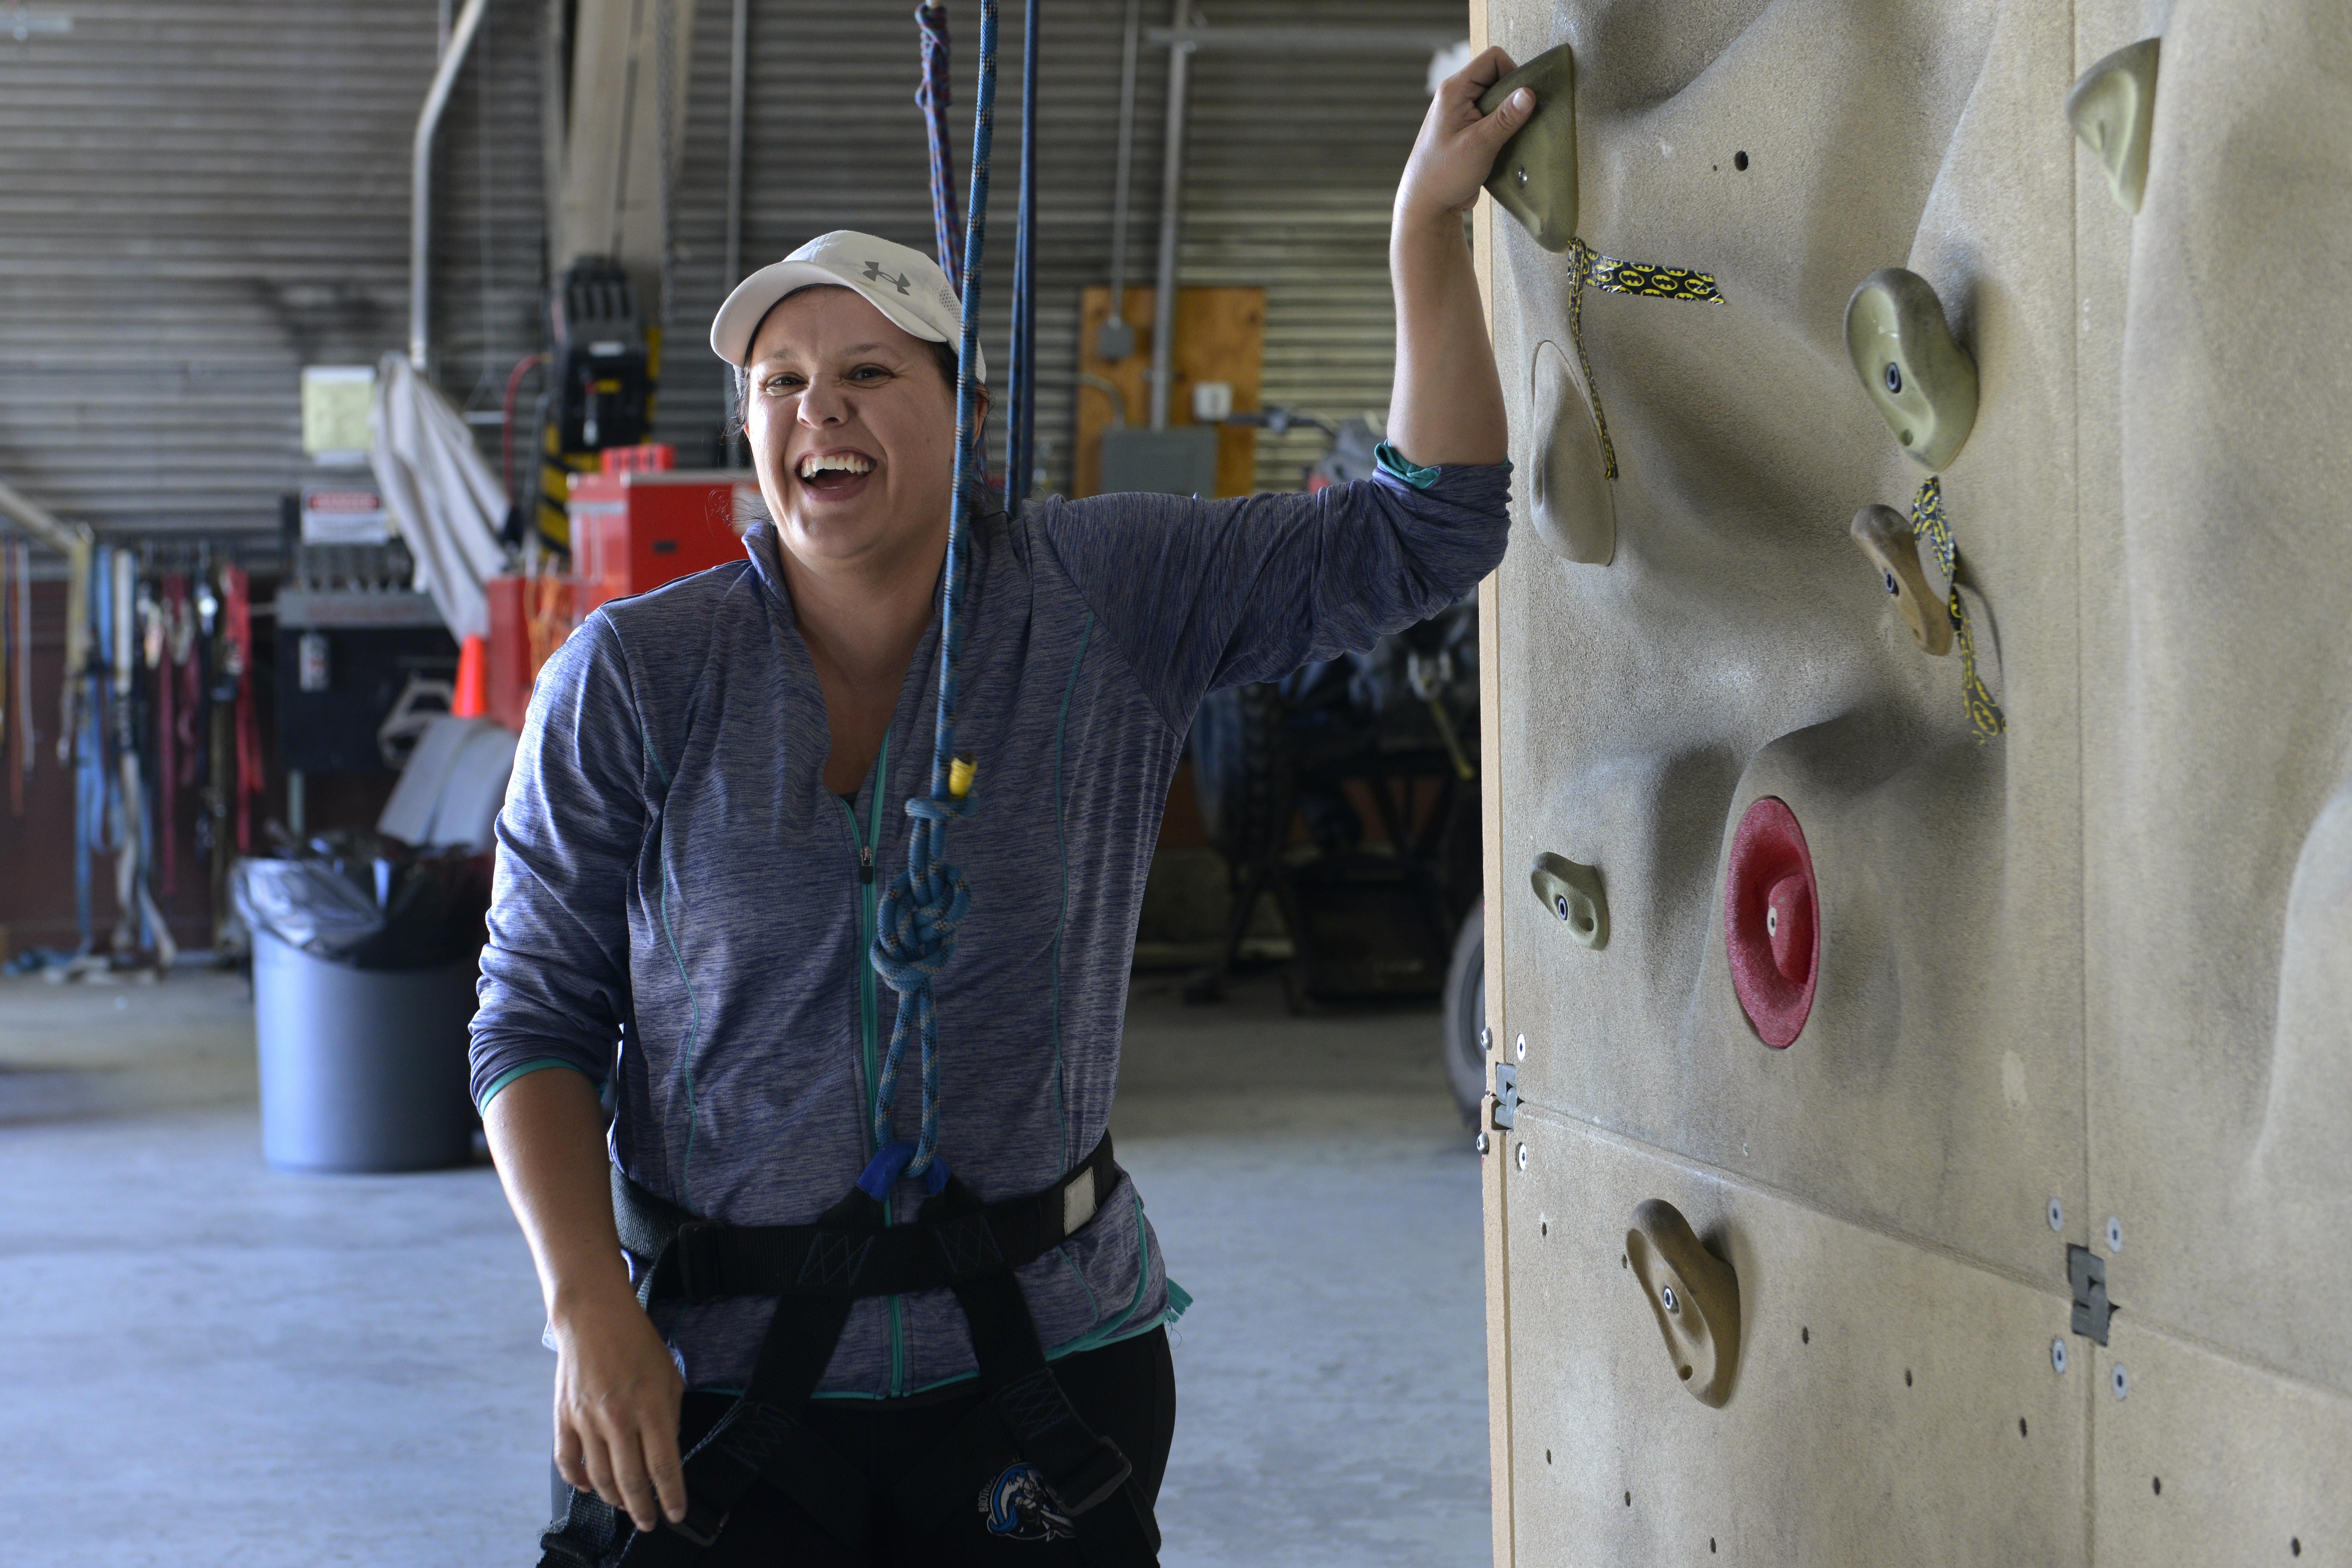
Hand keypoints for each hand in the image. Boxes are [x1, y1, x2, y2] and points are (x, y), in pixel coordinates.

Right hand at [550, 1287, 686, 1532]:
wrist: (594, 1315)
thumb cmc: (636, 1341)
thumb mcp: (670, 1375)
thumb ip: (670, 1415)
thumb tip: (665, 1450)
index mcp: (652, 1406)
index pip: (664, 1466)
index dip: (671, 1496)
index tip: (676, 1513)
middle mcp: (619, 1417)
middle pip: (631, 1480)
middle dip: (643, 1509)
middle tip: (649, 1521)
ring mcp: (588, 1419)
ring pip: (599, 1477)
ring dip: (614, 1498)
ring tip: (626, 1505)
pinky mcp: (564, 1417)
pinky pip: (568, 1461)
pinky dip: (578, 1481)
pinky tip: (590, 1487)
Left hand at [1395, 47, 1531, 225]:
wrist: (1427, 205)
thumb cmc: (1444, 175)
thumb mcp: (1479, 145)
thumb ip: (1505, 118)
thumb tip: (1529, 93)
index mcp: (1454, 90)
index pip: (1493, 59)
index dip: (1513, 73)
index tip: (1520, 101)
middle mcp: (1456, 96)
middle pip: (1496, 77)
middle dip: (1512, 97)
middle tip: (1515, 123)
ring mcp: (1461, 113)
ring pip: (1495, 99)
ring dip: (1508, 115)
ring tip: (1508, 137)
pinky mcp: (1467, 129)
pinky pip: (1491, 117)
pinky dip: (1501, 128)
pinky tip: (1503, 146)